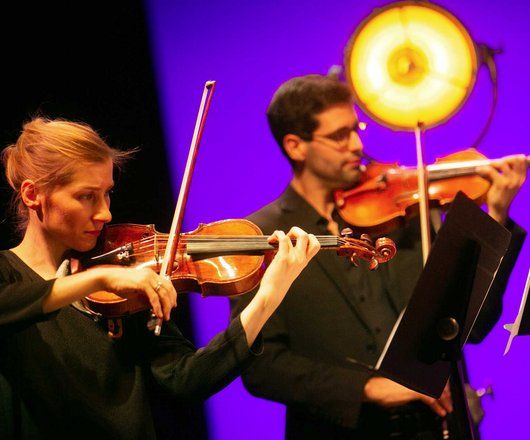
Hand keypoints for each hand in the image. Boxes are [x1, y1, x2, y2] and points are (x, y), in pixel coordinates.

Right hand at [99, 267, 176, 320]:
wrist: (108, 279)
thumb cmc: (121, 284)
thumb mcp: (137, 289)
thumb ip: (147, 294)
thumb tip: (156, 305)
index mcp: (151, 274)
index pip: (167, 284)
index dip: (172, 295)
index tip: (173, 304)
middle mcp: (151, 274)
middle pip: (168, 289)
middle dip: (170, 302)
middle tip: (170, 312)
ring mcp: (147, 278)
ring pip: (162, 293)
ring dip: (165, 306)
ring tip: (165, 316)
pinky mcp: (142, 283)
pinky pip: (154, 297)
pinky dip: (157, 307)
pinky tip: (158, 313)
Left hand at [239, 227, 319, 345]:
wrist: (272, 293)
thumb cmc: (279, 281)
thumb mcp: (292, 269)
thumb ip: (293, 258)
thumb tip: (287, 243)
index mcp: (304, 262)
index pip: (316, 245)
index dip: (309, 237)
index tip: (297, 239)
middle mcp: (301, 259)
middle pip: (308, 236)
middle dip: (297, 231)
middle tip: (287, 237)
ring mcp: (293, 258)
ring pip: (297, 235)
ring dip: (285, 232)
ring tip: (276, 238)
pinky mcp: (283, 258)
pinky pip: (283, 238)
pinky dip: (277, 234)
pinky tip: (271, 239)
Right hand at [363, 377, 452, 416]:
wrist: (375, 388)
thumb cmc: (383, 383)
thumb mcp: (401, 378)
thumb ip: (412, 379)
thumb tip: (421, 384)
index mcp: (413, 367)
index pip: (434, 372)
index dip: (442, 380)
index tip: (446, 387)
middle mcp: (417, 371)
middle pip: (438, 380)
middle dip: (446, 391)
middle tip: (449, 398)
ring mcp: (418, 380)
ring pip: (436, 389)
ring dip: (444, 399)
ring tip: (447, 407)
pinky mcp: (416, 390)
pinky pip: (431, 398)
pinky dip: (437, 405)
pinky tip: (440, 410)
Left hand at [477, 154, 526, 223]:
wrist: (499, 209)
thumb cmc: (502, 195)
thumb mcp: (510, 184)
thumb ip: (510, 173)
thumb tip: (501, 161)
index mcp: (522, 178)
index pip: (521, 161)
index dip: (511, 157)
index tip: (501, 160)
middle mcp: (518, 179)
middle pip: (514, 160)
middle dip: (503, 159)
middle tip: (493, 163)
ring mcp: (510, 181)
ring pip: (503, 164)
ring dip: (492, 164)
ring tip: (485, 167)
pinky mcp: (501, 184)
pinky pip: (492, 171)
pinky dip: (484, 169)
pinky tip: (479, 171)